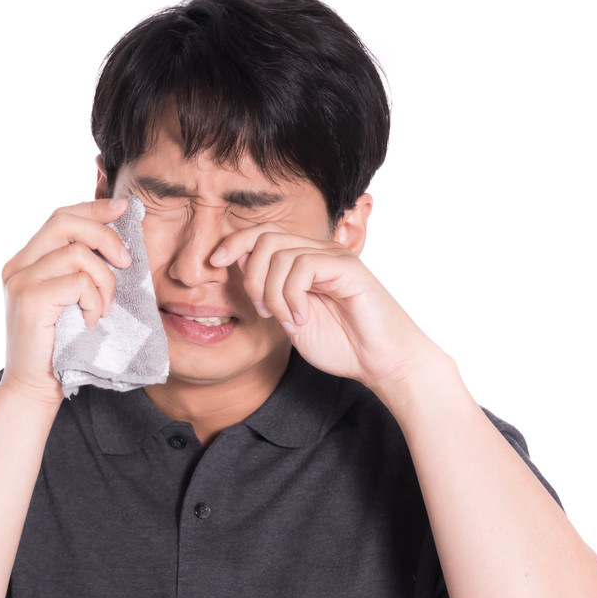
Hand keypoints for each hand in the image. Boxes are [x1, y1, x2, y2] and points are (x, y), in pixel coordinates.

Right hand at [0, 196, 133, 405]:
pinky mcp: (29, 300)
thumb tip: (119, 242)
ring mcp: (20, 282)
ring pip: (77, 253)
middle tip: (127, 261)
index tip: (123, 209)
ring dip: (105, 281)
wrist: (35, 388)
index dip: (94, 208)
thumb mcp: (71, 301)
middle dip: (105, 235)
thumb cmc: (60, 348)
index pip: (60, 218)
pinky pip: (78, 282)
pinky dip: (95, 300)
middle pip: (64, 221)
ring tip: (104, 309)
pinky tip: (92, 321)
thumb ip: (80, 271)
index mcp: (25, 262)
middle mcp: (17, 266)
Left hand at [208, 224, 445, 395]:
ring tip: (286, 319)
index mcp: (305, 262)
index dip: (234, 243)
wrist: (382, 362)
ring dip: (272, 293)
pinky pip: (302, 267)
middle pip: (265, 238)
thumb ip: (270, 294)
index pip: (263, 235)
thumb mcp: (291, 319)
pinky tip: (301, 318)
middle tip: (263, 311)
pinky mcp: (348, 268)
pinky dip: (291, 297)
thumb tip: (239, 266)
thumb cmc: (343, 344)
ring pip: (280, 254)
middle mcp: (319, 253)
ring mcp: (334, 258)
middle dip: (250, 275)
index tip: (213, 263)